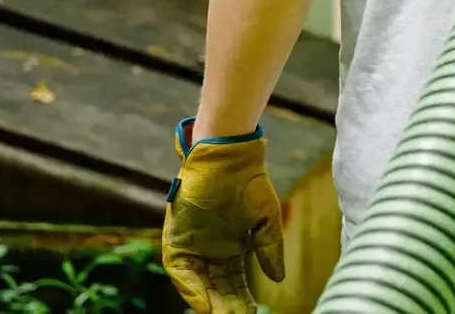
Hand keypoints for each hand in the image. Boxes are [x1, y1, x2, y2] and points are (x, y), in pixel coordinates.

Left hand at [162, 120, 285, 313]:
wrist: (229, 157)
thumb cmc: (250, 183)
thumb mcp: (266, 220)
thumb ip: (269, 249)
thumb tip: (278, 279)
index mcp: (231, 248)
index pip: (236, 283)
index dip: (243, 300)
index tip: (253, 313)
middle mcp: (210, 251)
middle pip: (217, 288)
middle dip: (227, 306)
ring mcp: (192, 246)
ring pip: (198, 284)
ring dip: (208, 302)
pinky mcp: (176, 239)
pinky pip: (180, 271)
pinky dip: (190, 287)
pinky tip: (203, 303)